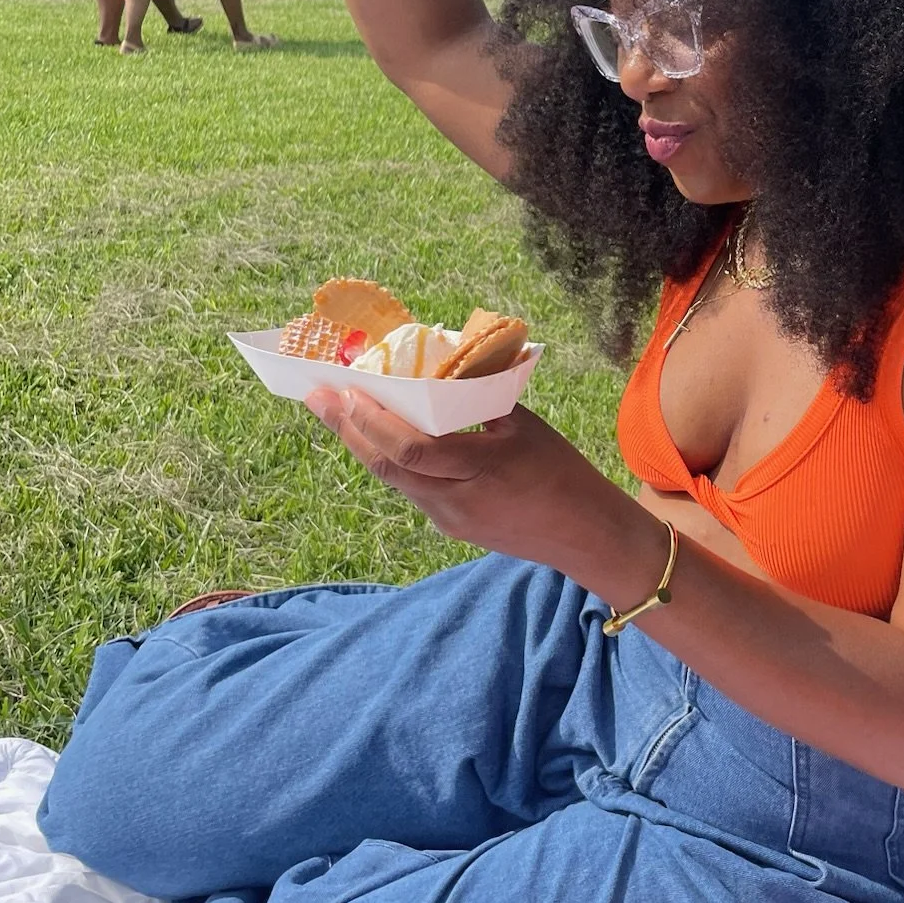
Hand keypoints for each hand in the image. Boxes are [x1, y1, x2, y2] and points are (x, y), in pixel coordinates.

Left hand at [305, 388, 635, 570]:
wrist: (583, 533)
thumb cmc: (561, 471)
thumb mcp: (525, 427)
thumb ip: (480, 402)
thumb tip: (441, 369)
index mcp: (480, 469)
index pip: (412, 450)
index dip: (373, 422)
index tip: (347, 391)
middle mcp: (456, 502)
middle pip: (387, 468)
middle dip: (347, 430)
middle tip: (320, 397)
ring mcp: (450, 520)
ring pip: (394, 480)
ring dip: (363, 445)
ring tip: (337, 412)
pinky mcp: (450, 528)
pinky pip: (412, 489)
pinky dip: (391, 460)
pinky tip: (378, 438)